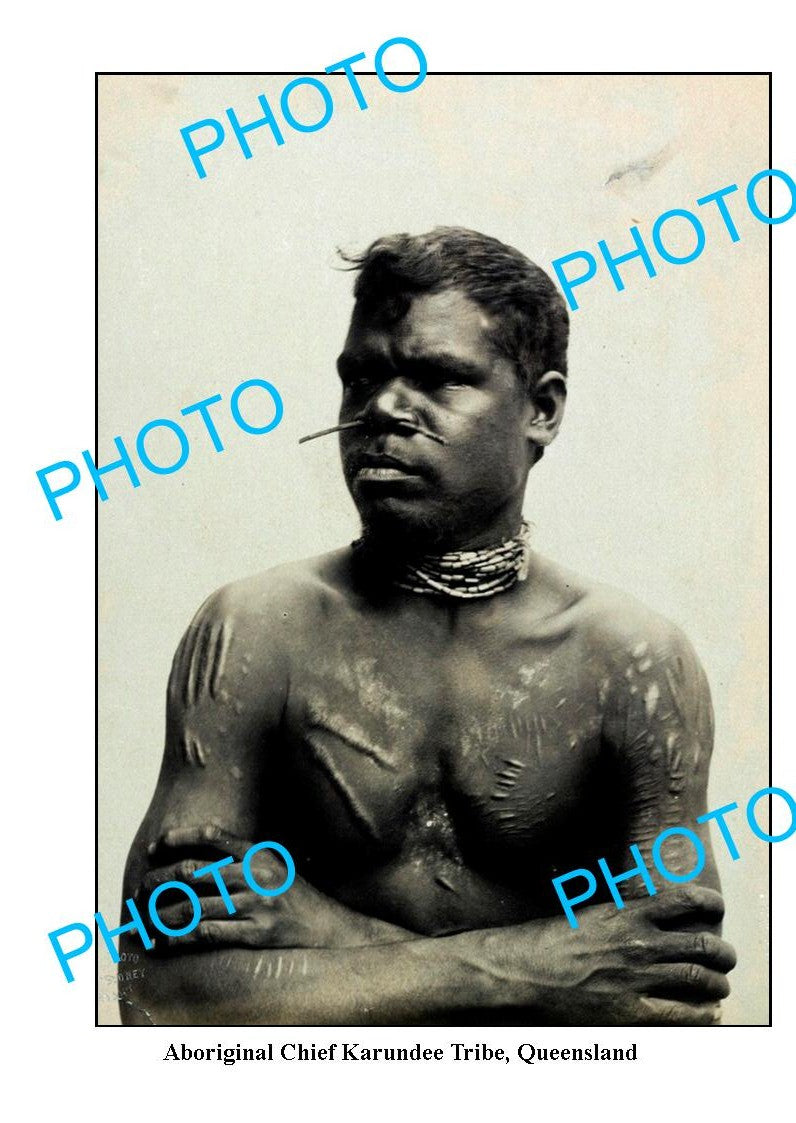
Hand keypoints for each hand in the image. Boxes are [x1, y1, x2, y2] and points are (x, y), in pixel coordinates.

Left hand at [138, 825, 405, 949]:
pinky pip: (210, 933)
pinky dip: (182, 937)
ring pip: (197, 905)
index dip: (181, 838)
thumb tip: (205, 847)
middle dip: (162, 879)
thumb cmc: (296, 896)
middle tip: (143, 888)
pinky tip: (167, 940)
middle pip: (196, 872)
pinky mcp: (256, 932)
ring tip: (148, 919)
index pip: (214, 836)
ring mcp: (257, 904)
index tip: (157, 846)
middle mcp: (256, 875)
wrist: (329, 927)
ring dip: (165, 914)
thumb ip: (244, 855)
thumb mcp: (275, 865)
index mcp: (259, 854)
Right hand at [484, 885, 736, 1025]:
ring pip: (699, 979)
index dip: (709, 903)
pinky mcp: (632, 1010)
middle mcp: (639, 942)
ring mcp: (638, 977)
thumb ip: (619, 911)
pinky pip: (682, 1014)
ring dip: (718, 984)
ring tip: (720, 986)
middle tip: (726, 957)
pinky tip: (708, 1013)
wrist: (523, 969)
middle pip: (702, 945)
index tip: (717, 907)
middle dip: (722, 953)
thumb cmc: (549, 939)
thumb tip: (640, 907)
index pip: (685, 900)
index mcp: (627, 912)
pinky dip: (703, 1014)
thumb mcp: (588, 912)